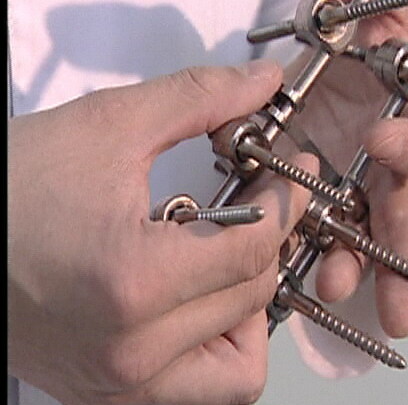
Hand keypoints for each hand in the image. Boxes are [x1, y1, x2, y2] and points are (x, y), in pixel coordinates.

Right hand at [8, 61, 315, 404]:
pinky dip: (220, 351)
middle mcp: (130, 350)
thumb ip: (196, 99)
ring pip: (241, 367)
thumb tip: (260, 83)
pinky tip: (201, 303)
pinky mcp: (109, 395)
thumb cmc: (5, 190)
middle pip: (253, 296)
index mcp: (131, 281)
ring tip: (227, 263)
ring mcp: (120, 383)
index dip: (287, 204)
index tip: (293, 179)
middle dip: (270, 241)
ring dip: (251, 309)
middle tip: (261, 204)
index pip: (255, 247)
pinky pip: (201, 392)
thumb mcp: (104, 128)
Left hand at [287, 3, 407, 337]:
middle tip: (402, 303)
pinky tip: (291, 282)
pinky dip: (303, 258)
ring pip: (361, 239)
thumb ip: (388, 13)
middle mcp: (388, 165)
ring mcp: (352, 187)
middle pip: (404, 215)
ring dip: (353, 270)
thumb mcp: (380, 14)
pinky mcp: (312, 199)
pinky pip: (312, 235)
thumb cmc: (365, 37)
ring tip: (334, 290)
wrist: (333, 54)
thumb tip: (388, 8)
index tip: (382, 142)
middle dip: (402, 257)